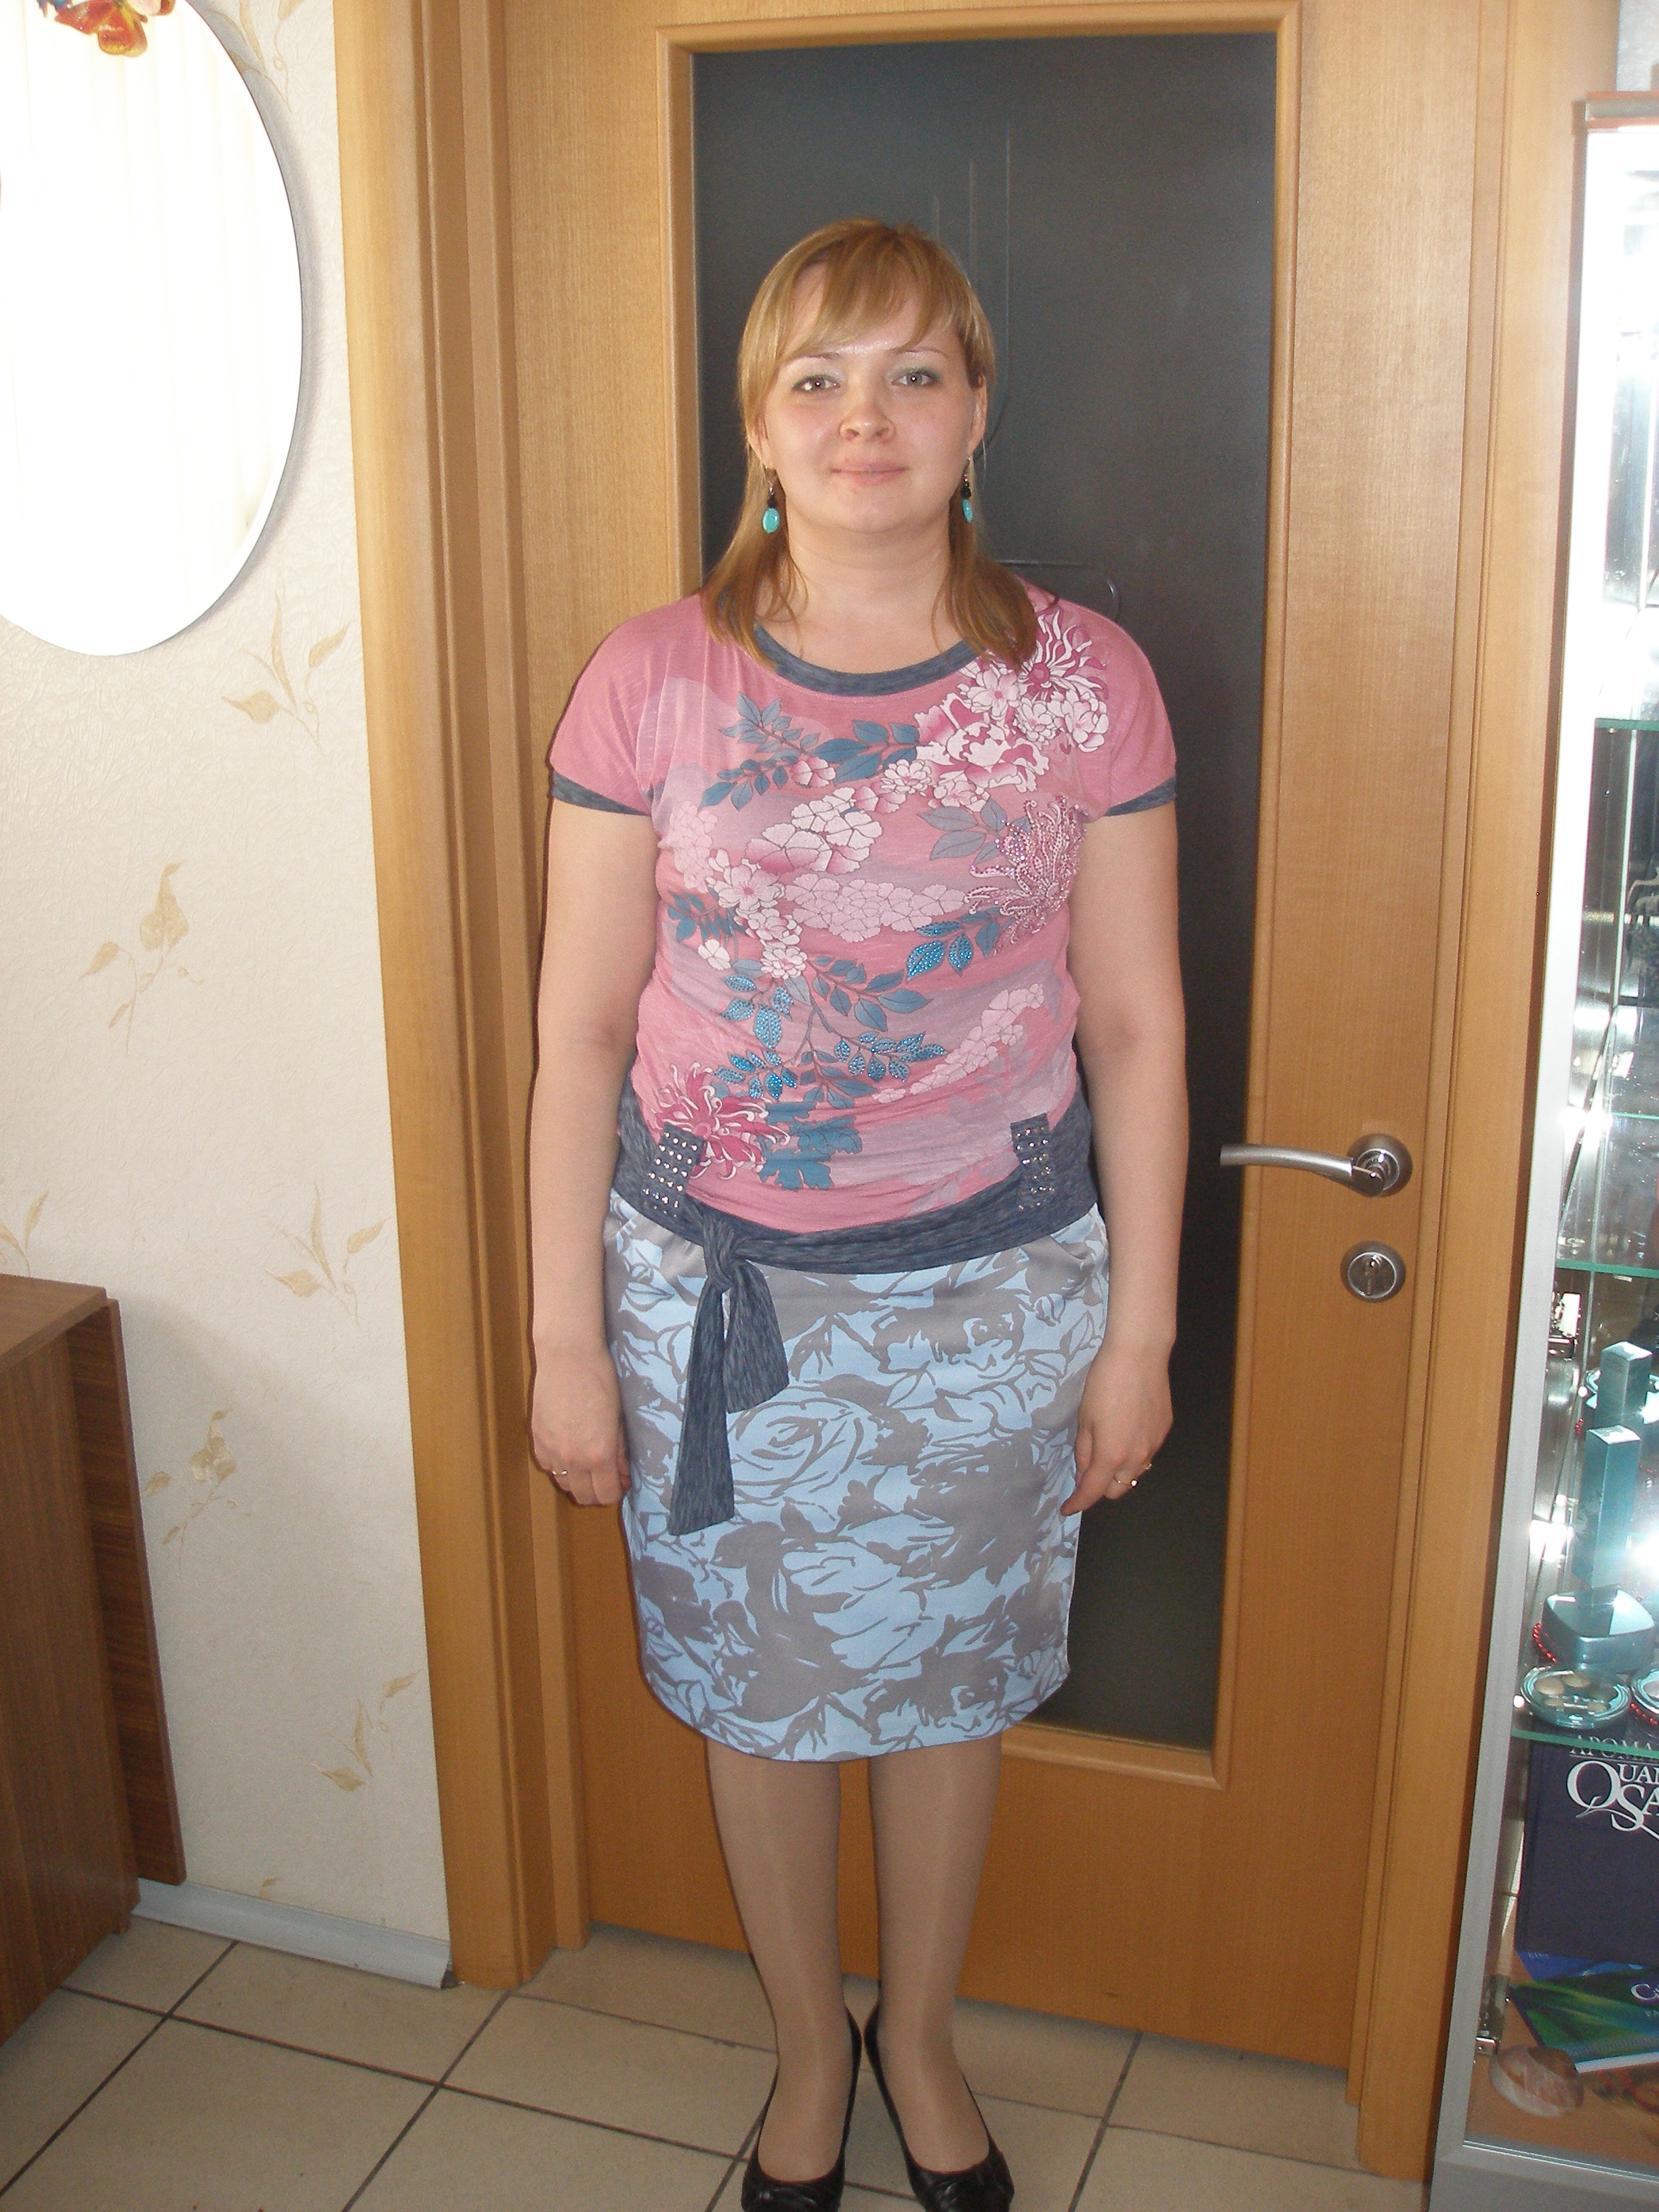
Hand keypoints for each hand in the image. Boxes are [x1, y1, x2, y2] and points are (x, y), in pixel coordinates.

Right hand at [531, 1341, 628, 1506]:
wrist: (568, 1357)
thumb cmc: (600, 1380)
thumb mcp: (618, 1419)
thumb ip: (620, 1451)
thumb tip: (623, 1474)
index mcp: (599, 1455)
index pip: (607, 1495)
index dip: (617, 1491)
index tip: (622, 1480)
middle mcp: (572, 1459)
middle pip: (584, 1497)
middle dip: (599, 1492)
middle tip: (607, 1475)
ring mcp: (551, 1450)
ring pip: (564, 1485)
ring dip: (578, 1481)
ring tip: (588, 1463)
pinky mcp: (537, 1439)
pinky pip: (548, 1466)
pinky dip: (559, 1465)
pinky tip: (569, 1449)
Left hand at [1063, 1337, 1171, 1513]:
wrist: (1140, 1355)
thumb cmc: (1105, 1382)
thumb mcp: (1085, 1419)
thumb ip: (1084, 1451)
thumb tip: (1084, 1473)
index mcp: (1112, 1455)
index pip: (1093, 1492)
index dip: (1077, 1504)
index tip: (1067, 1509)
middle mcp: (1137, 1457)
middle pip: (1117, 1490)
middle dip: (1100, 1488)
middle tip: (1086, 1470)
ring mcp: (1154, 1446)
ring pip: (1134, 1474)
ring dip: (1118, 1473)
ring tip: (1107, 1451)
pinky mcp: (1164, 1432)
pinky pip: (1147, 1455)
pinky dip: (1133, 1455)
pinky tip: (1125, 1434)